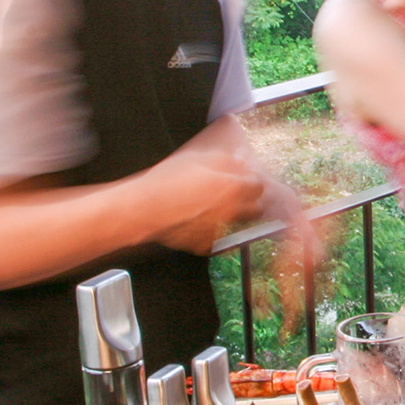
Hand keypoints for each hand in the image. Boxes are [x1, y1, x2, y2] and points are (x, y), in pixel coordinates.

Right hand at [140, 145, 265, 254]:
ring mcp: (222, 231)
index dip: (250, 182)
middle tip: (233, 197)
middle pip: (256, 210)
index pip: (258, 186)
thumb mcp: (198, 159)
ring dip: (232, 218)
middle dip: (249, 203)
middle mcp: (233, 211)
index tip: (243, 180)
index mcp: (235, 188)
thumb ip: (226, 160)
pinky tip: (198, 223)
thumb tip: (240, 158)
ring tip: (213, 210)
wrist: (145, 208)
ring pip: (238, 226)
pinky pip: (218, 240)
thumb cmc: (168, 180)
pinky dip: (212, 233)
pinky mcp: (208, 246)